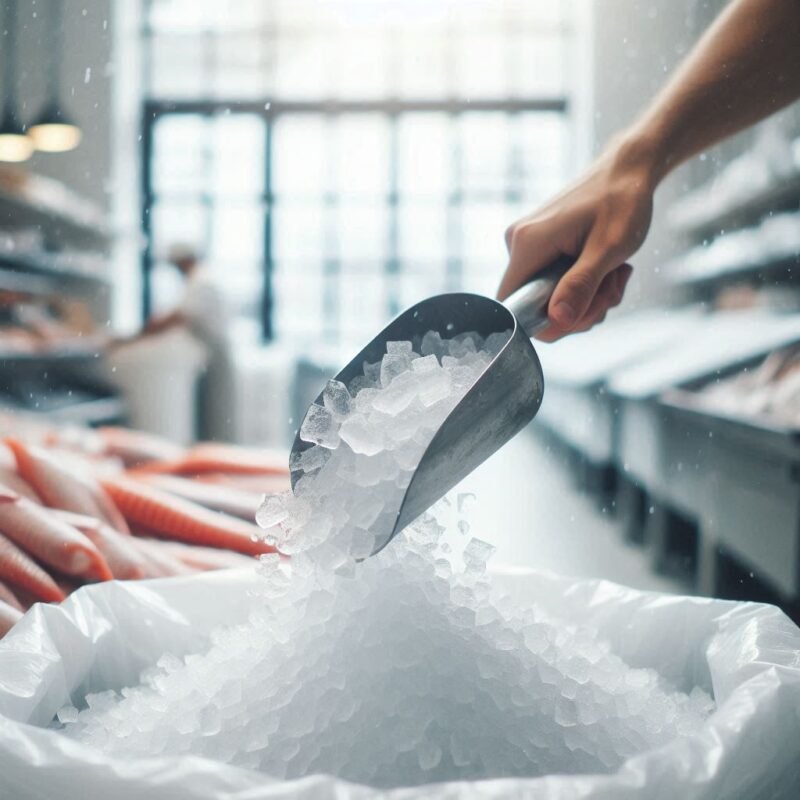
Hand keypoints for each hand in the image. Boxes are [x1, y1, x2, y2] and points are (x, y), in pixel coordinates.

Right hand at [498, 142, 655, 340]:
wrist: (628, 168)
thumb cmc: (622, 202)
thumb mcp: (608, 249)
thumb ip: (581, 286)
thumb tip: (558, 321)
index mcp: (527, 244)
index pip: (513, 306)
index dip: (546, 322)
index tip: (583, 311)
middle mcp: (518, 244)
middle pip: (535, 306)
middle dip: (578, 309)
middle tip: (611, 290)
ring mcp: (527, 244)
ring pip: (549, 297)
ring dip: (587, 297)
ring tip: (614, 274)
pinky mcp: (539, 245)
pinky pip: (553, 283)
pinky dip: (582, 285)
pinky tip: (605, 270)